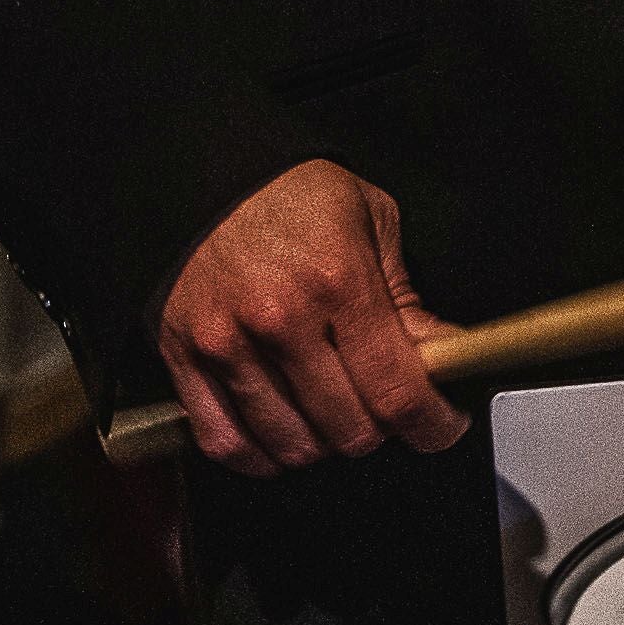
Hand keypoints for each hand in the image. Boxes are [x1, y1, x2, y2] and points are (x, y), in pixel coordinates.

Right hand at [156, 160, 467, 476]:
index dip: (431, 427)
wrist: (203, 168)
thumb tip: (440, 359)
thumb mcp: (372, 220)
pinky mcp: (183, 358)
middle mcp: (280, 319)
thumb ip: (407, 299)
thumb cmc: (291, 191)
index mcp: (338, 282)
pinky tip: (282, 437)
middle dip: (380, 429)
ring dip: (325, 443)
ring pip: (293, 445)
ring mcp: (227, 344)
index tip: (439, 427)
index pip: (398, 392)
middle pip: (350, 430)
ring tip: (333, 412)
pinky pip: (225, 442)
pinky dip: (261, 456)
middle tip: (382, 404)